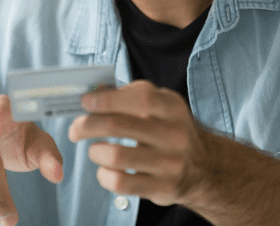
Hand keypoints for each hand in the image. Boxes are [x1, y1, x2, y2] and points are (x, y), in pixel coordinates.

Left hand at [68, 80, 208, 206]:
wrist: (203, 167)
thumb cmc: (169, 128)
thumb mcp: (160, 104)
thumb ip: (129, 95)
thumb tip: (93, 92)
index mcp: (172, 107)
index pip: (141, 98)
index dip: (108, 99)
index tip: (85, 101)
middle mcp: (175, 135)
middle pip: (119, 126)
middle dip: (88, 125)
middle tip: (75, 129)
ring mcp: (170, 163)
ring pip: (116, 156)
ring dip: (95, 152)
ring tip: (94, 150)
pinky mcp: (162, 188)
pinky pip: (121, 183)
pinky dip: (104, 176)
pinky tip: (105, 170)